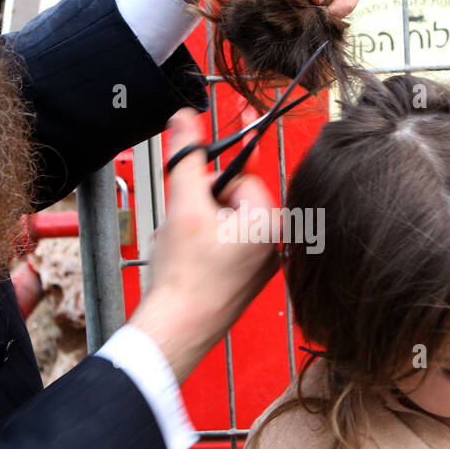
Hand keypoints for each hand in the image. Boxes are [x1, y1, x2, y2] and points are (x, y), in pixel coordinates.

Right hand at [128, 108, 279, 383]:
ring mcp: (262, 264)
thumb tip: (186, 120)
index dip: (215, 169)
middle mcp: (273, 243)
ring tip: (182, 247)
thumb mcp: (183, 204)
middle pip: (232, 198)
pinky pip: (225, 246)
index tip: (236, 123)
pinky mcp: (246, 279)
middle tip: (182, 222)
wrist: (176, 328)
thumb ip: (187, 157)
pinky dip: (203, 245)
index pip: (241, 176)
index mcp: (269, 222)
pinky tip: (188, 261)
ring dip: (197, 225)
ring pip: (225, 222)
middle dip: (201, 204)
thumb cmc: (186, 276)